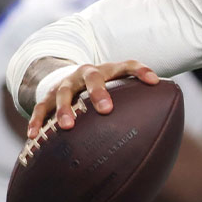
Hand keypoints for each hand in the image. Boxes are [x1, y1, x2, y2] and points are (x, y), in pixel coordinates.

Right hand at [27, 61, 159, 138]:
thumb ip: (140, 98)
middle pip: (93, 77)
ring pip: (62, 93)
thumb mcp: (119, 87)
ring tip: (68, 126)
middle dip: (99, 92)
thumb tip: (168, 121)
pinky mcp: (46, 97)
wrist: (67, 77)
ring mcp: (64, 84)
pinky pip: (39, 108)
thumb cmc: (104, 88)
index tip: (155, 81)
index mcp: (108, 70)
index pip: (127, 65)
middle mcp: (85, 73)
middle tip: (106, 109)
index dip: (141, 70)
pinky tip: (34, 136)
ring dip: (65, 108)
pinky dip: (37, 121)